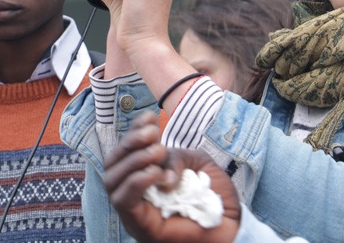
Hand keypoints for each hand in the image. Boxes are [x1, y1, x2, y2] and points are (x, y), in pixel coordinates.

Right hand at [104, 112, 240, 242]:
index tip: (150, 117)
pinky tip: (158, 173)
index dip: (132, 131)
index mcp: (142, 177)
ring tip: (158, 152)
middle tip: (155, 135)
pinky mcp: (139, 226)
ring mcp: (134, 212)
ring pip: (112, 180)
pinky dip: (137, 181)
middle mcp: (133, 194)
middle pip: (112, 163)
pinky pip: (123, 200)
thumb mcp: (194, 164)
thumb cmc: (213, 196)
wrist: (231, 225)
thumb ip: (175, 157)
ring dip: (133, 159)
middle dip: (130, 142)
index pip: (124, 152)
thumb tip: (159, 170)